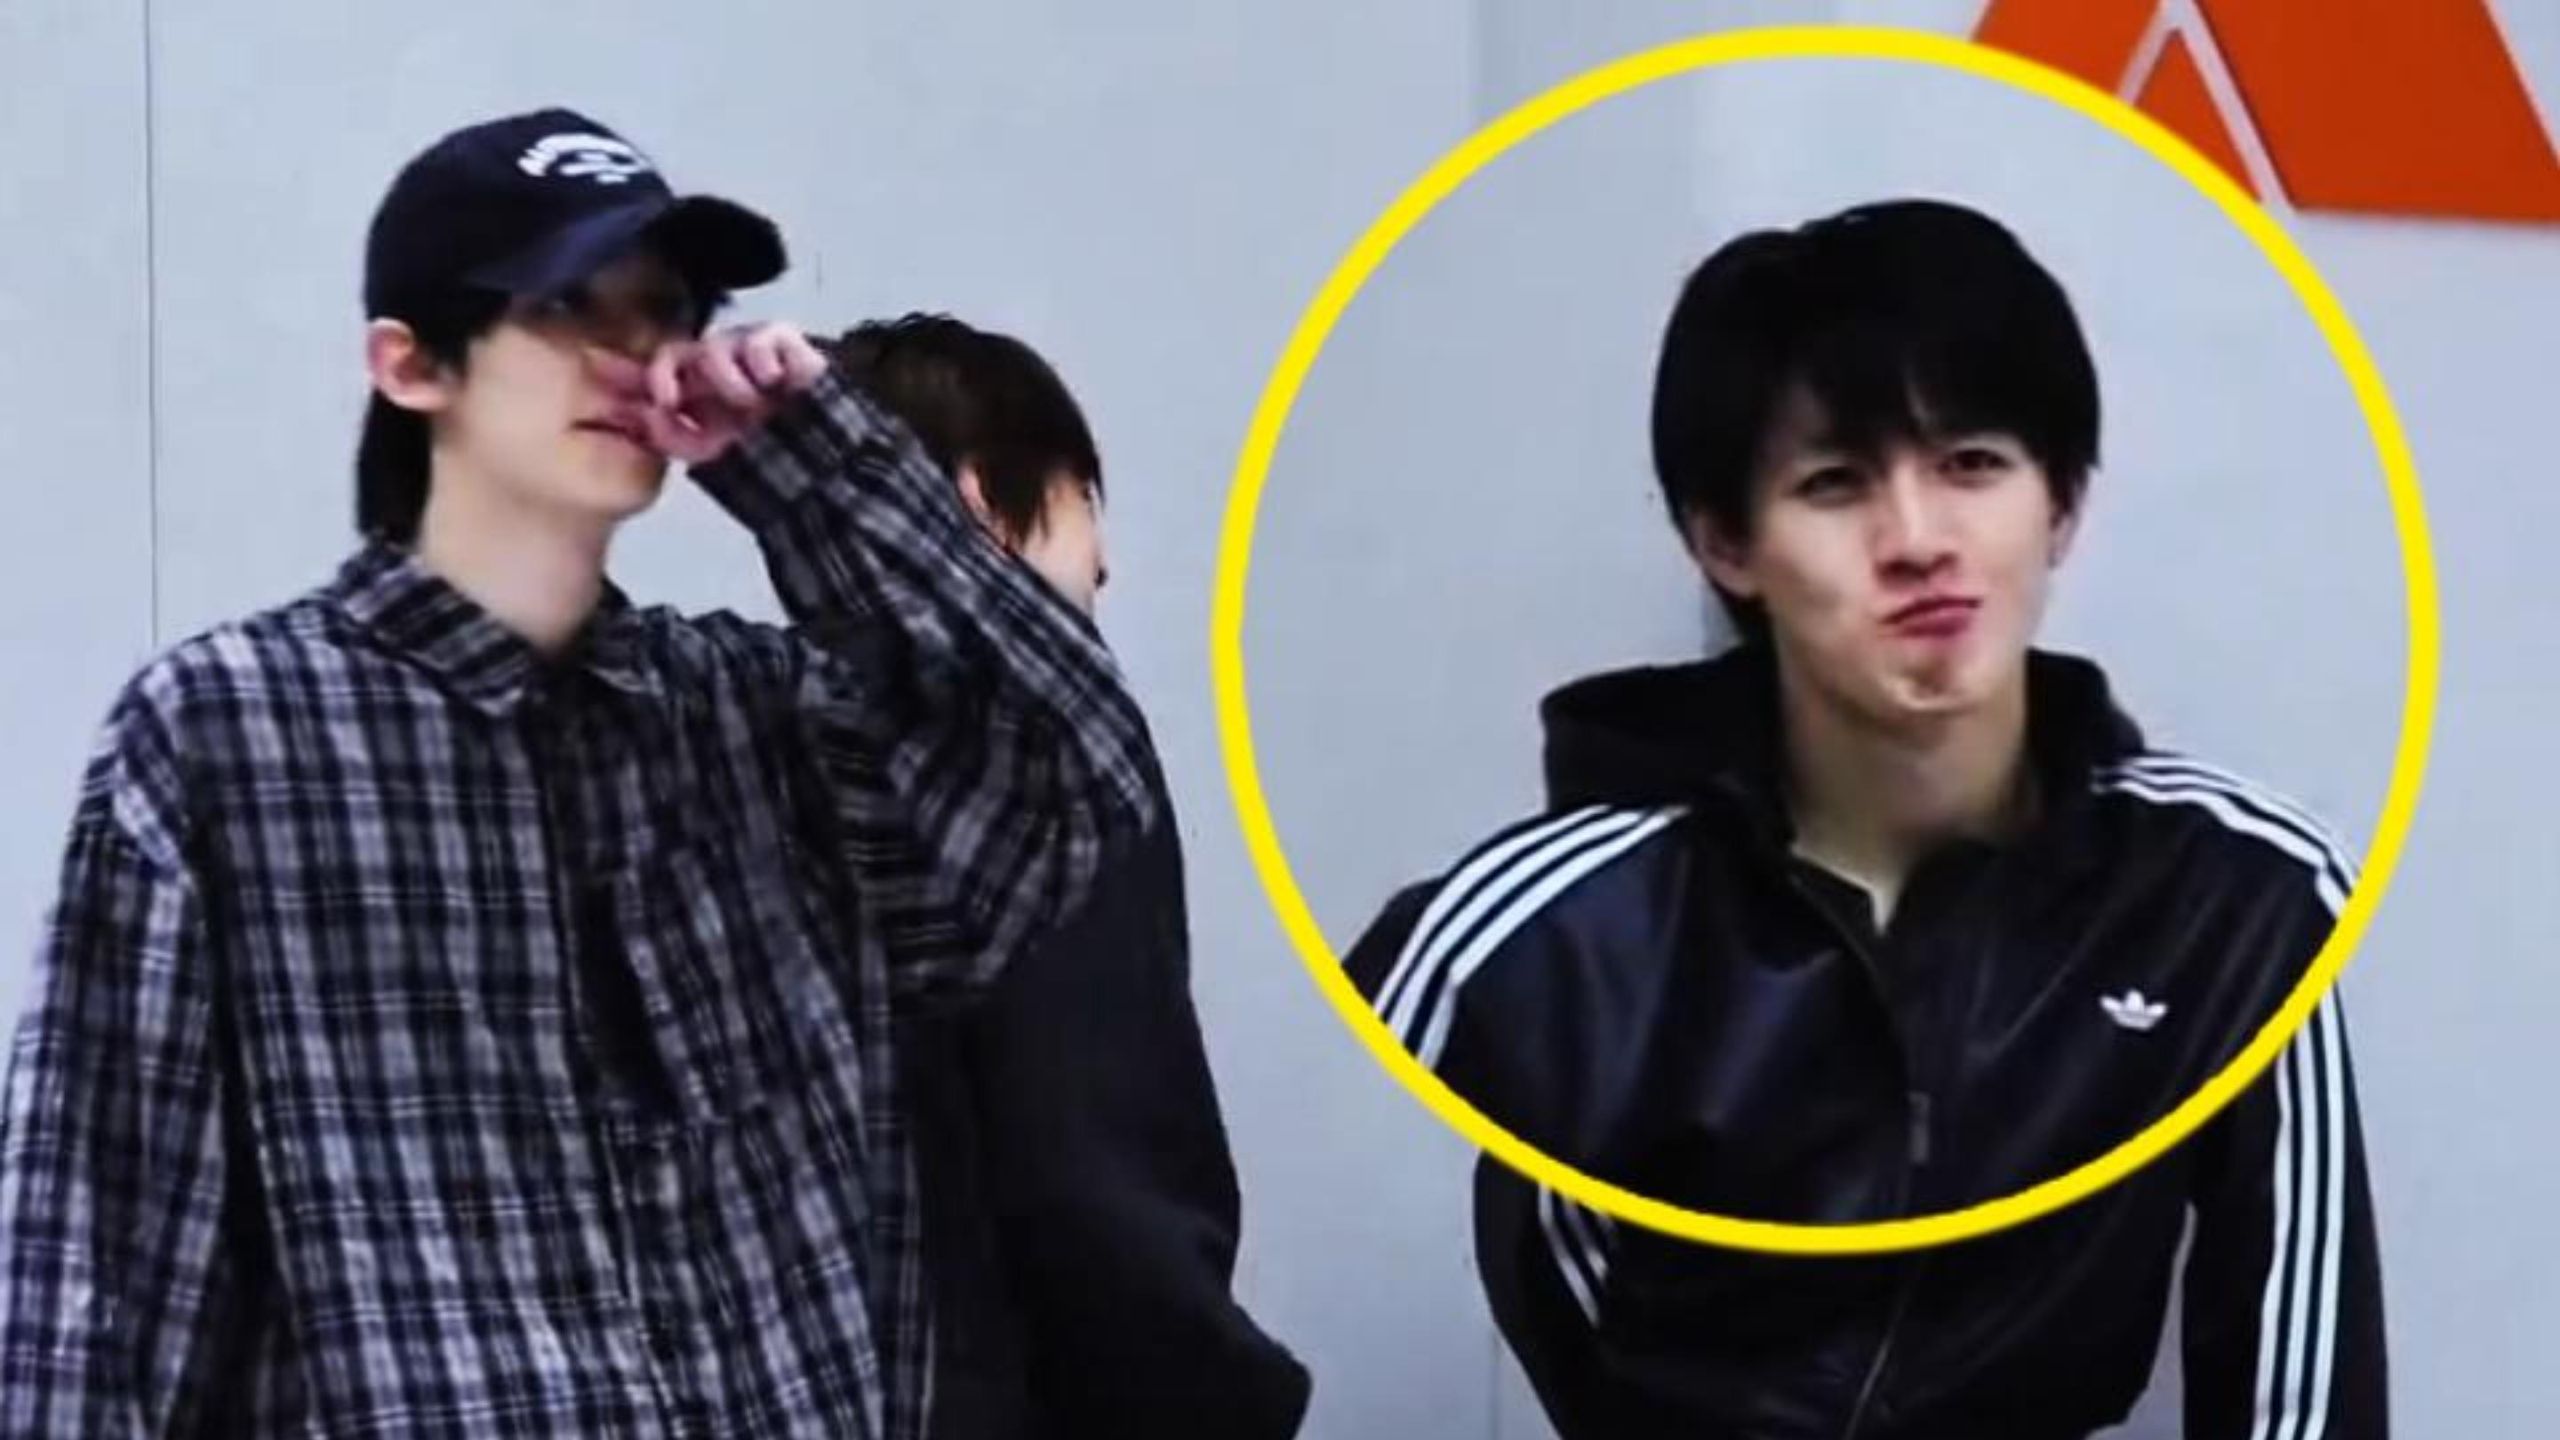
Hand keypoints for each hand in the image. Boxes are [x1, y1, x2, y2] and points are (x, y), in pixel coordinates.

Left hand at [599, 322, 830, 464]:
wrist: (819, 462)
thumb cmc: (764, 459)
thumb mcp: (706, 451)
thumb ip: (670, 434)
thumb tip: (646, 413)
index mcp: (697, 394)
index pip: (655, 372)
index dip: (624, 367)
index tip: (592, 361)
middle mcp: (717, 370)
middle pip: (678, 352)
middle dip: (668, 372)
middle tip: (669, 397)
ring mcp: (750, 356)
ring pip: (717, 345)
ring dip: (723, 374)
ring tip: (746, 401)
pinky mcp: (787, 347)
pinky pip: (764, 338)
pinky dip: (763, 359)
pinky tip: (770, 381)